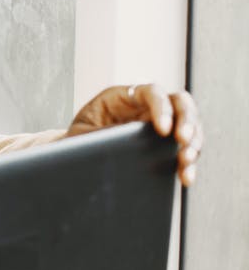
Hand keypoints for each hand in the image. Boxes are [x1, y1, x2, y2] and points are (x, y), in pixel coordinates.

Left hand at [67, 84, 202, 185]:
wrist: (77, 151)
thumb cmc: (78, 135)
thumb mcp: (82, 132)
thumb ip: (100, 134)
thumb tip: (120, 143)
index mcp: (125, 96)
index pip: (151, 92)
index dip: (161, 107)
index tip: (162, 129)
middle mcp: (147, 105)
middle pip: (180, 103)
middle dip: (186, 121)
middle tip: (183, 142)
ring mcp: (160, 122)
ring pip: (190, 125)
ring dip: (193, 144)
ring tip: (186, 163)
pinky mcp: (166, 143)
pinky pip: (186, 148)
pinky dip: (189, 163)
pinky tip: (186, 177)